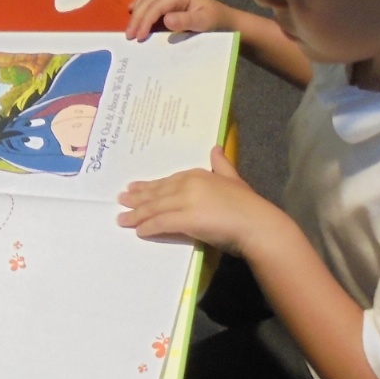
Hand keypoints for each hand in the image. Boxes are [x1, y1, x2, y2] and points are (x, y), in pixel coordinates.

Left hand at [117, 148, 287, 257]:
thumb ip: (222, 164)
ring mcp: (187, 200)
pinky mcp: (187, 219)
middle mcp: (189, 184)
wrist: (259, 224)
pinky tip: (139, 231)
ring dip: (136, 215)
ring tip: (122, 219)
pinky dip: (148, 227)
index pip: (167, 181)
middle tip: (121, 200)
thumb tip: (216, 147)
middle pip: (157, 193)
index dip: (149, 186)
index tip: (135, 188)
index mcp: (199, 174)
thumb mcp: (234, 179)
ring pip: (155, 208)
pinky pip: (161, 223)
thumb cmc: (249, 206)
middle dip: (137, 198)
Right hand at [124, 0, 236, 41]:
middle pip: (148, 2)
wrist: (226, 20)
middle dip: (137, 19)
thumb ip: (186, 21)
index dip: (145, 21)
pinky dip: (138, 5)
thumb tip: (166, 19)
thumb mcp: (204, 23)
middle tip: (129, 37)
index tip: (139, 37)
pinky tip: (131, 11)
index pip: (156, 6)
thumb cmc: (216, 23)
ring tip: (129, 30)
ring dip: (135, 13)